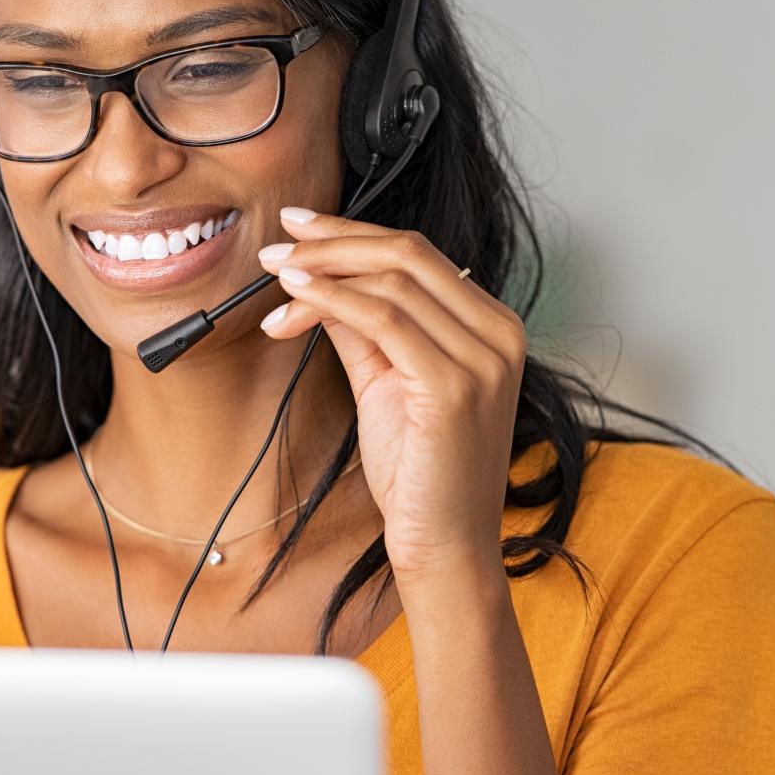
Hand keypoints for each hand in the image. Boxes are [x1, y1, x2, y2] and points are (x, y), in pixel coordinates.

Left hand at [256, 206, 527, 580]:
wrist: (444, 546)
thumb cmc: (420, 474)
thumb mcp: (386, 382)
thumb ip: (363, 327)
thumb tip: (319, 279)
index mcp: (492, 326)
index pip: (419, 253)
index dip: (353, 233)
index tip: (300, 228)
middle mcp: (498, 334)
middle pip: (408, 253)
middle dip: (334, 241)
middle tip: (278, 244)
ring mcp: (483, 358)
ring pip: (392, 281)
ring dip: (323, 272)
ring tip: (276, 277)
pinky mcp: (455, 386)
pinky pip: (382, 320)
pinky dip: (331, 301)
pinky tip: (293, 302)